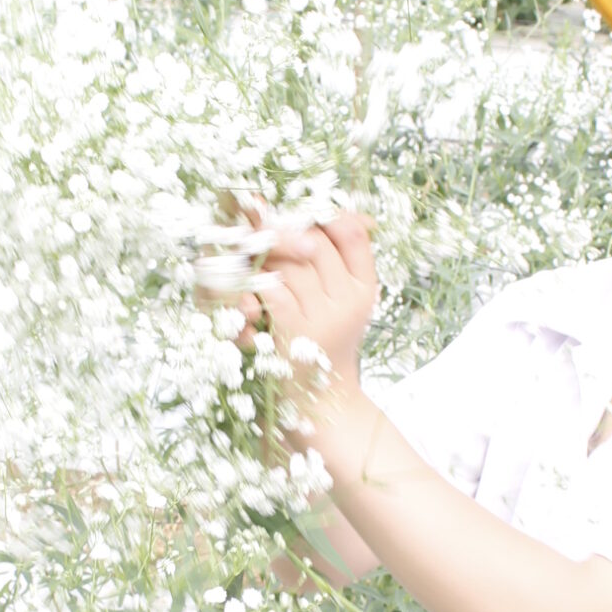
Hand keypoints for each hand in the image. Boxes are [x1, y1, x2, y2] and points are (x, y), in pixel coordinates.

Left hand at [237, 211, 377, 405]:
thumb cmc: (327, 343)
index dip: (323, 213)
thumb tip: (337, 211)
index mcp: (365, 287)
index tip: (298, 211)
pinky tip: (247, 280)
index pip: (351, 232)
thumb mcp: (344, 301)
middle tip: (258, 218)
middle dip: (283, 228)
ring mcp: (323, 317)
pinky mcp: (293, 333)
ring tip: (247, 245)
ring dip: (264, 253)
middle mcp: (348, 300)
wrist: (321, 401)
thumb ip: (342, 260)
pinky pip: (272, 291)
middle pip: (315, 242)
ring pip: (290, 264)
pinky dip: (254, 282)